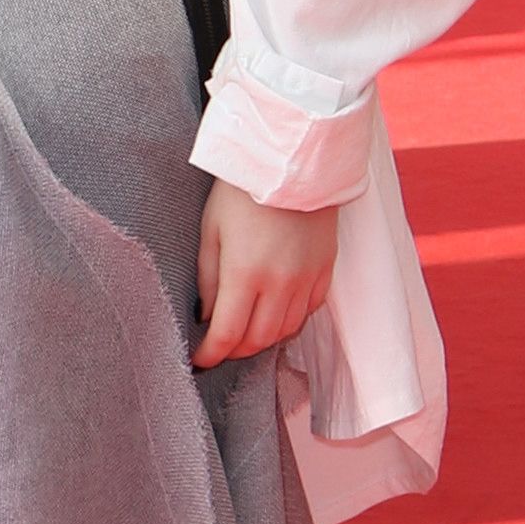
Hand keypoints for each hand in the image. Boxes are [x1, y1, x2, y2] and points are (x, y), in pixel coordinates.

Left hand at [193, 185, 337, 371]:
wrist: (292, 162)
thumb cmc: (241, 191)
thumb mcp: (210, 231)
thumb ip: (208, 279)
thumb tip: (207, 317)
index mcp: (245, 274)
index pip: (227, 334)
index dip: (211, 355)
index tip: (199, 361)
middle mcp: (280, 284)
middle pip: (258, 340)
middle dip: (235, 351)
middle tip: (218, 347)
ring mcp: (307, 278)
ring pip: (286, 331)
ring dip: (263, 339)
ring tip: (244, 333)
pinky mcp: (326, 269)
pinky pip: (309, 311)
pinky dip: (290, 321)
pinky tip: (274, 314)